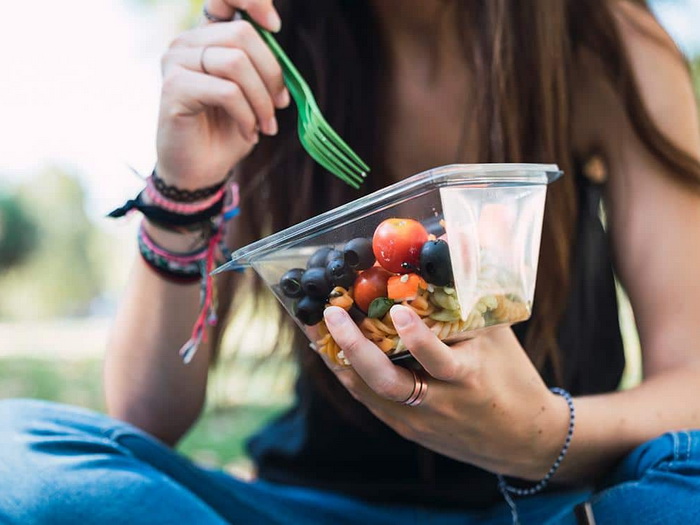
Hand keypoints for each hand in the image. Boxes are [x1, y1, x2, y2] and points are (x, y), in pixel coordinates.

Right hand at [156, 0, 288, 189]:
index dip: (252, 1)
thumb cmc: (226, 130)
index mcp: (207, 38)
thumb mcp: (253, 95)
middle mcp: (187, 43)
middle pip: (242, 34)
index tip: (274, 26)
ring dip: (261, 100)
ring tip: (266, 125)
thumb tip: (283, 59)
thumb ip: (262, 68)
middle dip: (271, 74)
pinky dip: (246, 115)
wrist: (200, 169)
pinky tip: (248, 132)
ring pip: (237, 62)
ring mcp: (176, 62)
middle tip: (279, 106)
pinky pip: (227, 91)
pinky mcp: (174, 87)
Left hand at [323, 304, 570, 479]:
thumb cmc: (512, 377)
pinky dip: (349, 374)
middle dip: (355, 347)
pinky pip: (370, 400)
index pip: (438, 359)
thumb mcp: (499, 334)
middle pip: (389, 382)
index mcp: (468, 376)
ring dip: (339, 358)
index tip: (398, 310)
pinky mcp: (406, 427)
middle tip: (332, 313)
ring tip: (316, 326)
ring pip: (369, 392)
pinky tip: (330, 350)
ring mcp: (418, 419)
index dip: (417, 337)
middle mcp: (439, 401)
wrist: (523, 439)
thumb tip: (457, 237)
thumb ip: (474, 292)